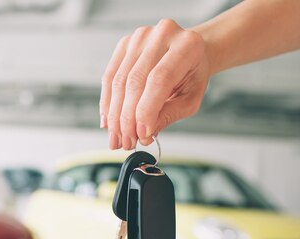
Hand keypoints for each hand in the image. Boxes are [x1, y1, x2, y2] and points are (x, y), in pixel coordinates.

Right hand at [100, 19, 210, 149]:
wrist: (187, 52)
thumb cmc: (192, 75)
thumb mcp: (190, 99)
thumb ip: (168, 115)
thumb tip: (144, 135)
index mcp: (186, 45)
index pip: (159, 80)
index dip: (146, 110)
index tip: (141, 135)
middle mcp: (162, 34)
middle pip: (135, 81)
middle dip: (127, 118)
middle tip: (126, 142)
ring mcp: (140, 37)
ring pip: (118, 82)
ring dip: (114, 115)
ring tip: (116, 137)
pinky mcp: (124, 44)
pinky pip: (109, 77)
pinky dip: (107, 103)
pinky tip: (108, 121)